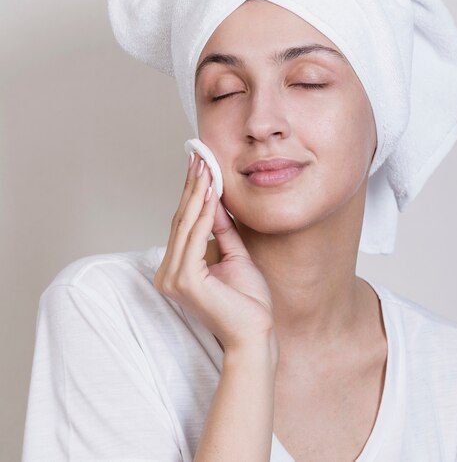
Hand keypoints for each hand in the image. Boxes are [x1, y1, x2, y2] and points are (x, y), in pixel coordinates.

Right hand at [153, 152, 277, 353]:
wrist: (256, 333)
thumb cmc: (247, 301)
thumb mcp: (235, 255)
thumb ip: (221, 229)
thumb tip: (213, 199)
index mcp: (176, 269)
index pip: (183, 224)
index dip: (191, 194)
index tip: (198, 166)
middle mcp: (168, 273)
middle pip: (181, 220)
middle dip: (191, 187)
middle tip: (198, 156)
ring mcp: (173, 278)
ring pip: (186, 225)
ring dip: (197, 193)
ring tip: (205, 166)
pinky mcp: (185, 281)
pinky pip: (195, 238)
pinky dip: (203, 214)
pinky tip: (210, 193)